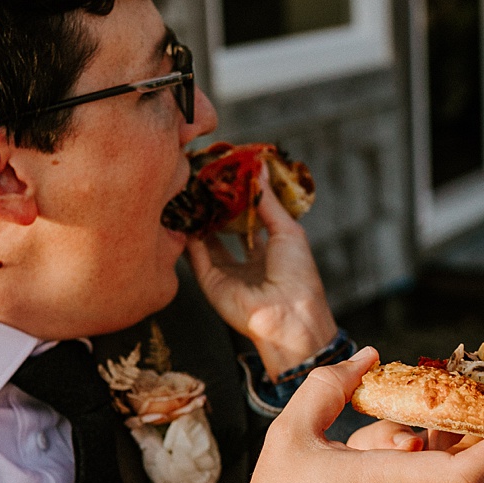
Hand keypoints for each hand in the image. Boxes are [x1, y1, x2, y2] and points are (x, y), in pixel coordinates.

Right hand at [187, 184, 336, 376]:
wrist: (289, 315)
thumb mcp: (287, 230)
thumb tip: (260, 167)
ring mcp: (226, 274)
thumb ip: (268, 200)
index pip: (250, 222)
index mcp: (269, 253)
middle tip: (205, 181)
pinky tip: (185, 211)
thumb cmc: (298, 276)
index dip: (239, 200)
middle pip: (224, 230)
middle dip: (215, 207)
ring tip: (191, 190)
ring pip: (206, 241)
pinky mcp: (210, 282)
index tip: (229, 177)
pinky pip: (194, 255)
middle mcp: (246, 264)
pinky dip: (188, 234)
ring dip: (199, 218)